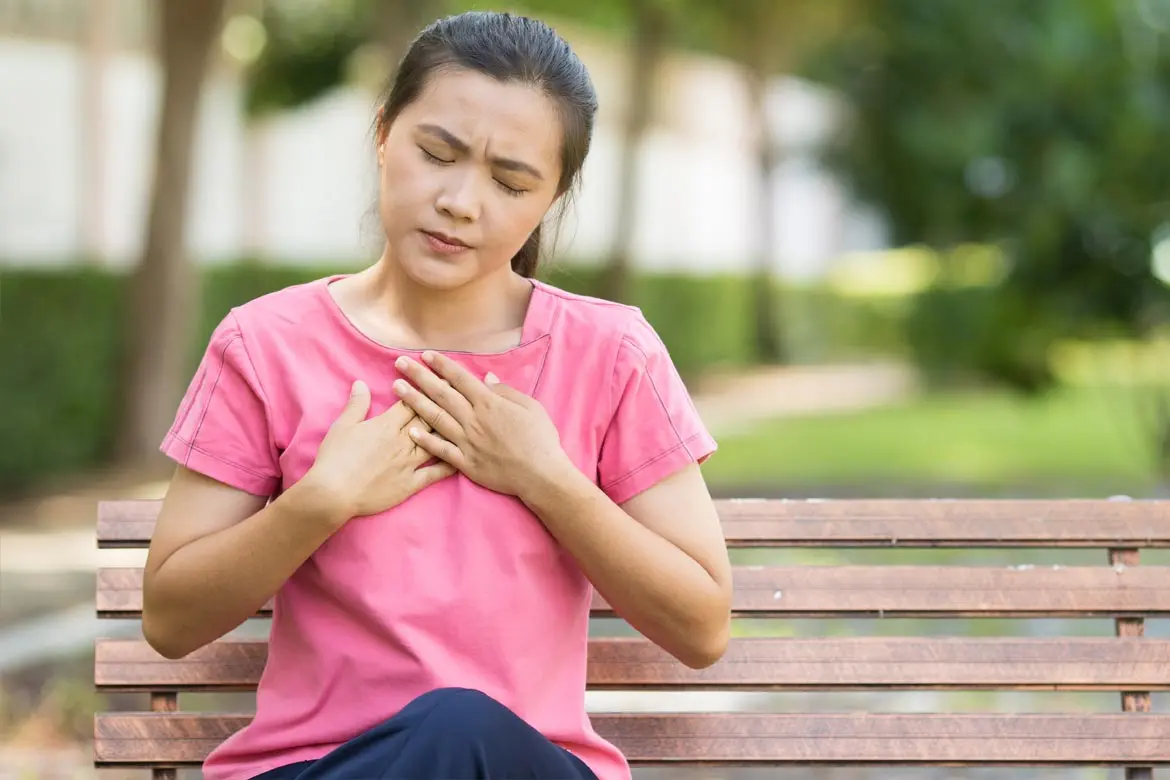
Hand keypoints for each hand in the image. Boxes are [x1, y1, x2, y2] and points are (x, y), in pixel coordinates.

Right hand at [303, 380, 455, 523]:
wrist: (333, 493)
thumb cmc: (334, 458)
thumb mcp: (342, 426)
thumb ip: (356, 404)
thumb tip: (361, 383)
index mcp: (386, 425)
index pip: (412, 402)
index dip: (426, 389)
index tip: (440, 379)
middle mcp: (403, 441)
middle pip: (429, 419)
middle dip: (444, 405)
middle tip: (461, 394)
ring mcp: (409, 463)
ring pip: (436, 442)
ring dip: (451, 432)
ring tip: (468, 422)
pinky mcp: (410, 484)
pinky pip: (435, 473)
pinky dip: (449, 465)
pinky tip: (462, 458)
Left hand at [393, 351, 572, 498]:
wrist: (541, 475)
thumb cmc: (541, 439)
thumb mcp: (531, 408)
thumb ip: (507, 392)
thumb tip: (487, 378)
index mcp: (490, 404)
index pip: (460, 379)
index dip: (442, 366)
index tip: (425, 355)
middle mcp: (474, 420)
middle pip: (441, 393)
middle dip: (419, 376)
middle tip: (400, 363)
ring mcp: (467, 442)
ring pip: (435, 417)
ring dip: (414, 401)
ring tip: (397, 388)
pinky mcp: (466, 463)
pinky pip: (441, 450)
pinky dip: (425, 440)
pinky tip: (409, 431)